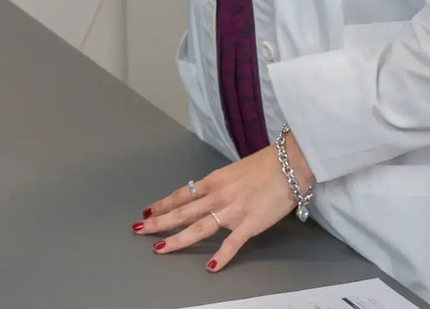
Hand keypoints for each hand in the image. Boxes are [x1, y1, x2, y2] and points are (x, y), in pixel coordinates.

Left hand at [134, 136, 313, 273]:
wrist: (289, 164)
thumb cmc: (265, 165)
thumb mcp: (234, 171)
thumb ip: (220, 185)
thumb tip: (207, 192)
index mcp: (213, 182)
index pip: (182, 195)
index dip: (163, 204)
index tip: (148, 211)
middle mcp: (217, 196)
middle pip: (182, 212)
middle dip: (159, 222)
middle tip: (140, 229)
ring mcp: (232, 211)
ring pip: (198, 228)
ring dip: (177, 239)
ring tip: (160, 248)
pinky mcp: (250, 224)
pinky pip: (232, 244)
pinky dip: (221, 257)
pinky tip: (210, 267)